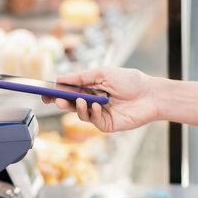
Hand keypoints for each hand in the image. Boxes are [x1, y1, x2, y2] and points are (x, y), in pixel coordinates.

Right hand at [42, 67, 159, 132]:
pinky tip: (97, 106)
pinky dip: (92, 113)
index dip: (57, 92)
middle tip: (56, 100)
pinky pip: (93, 120)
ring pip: (80, 113)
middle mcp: (93, 101)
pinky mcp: (106, 124)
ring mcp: (99, 114)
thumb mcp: (103, 73)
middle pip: (71, 104)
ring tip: (80, 100)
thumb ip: (81, 77)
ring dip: (77, 107)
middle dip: (62, 102)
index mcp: (91, 88)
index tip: (46, 92)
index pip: (69, 91)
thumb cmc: (130, 81)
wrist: (150, 95)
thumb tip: (60, 79)